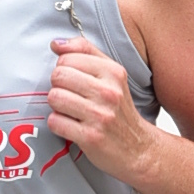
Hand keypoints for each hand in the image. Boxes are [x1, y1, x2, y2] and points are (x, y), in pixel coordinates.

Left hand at [46, 36, 156, 184]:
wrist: (139, 149)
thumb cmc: (120, 112)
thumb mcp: (112, 76)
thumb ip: (86, 54)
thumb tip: (56, 44)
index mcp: (113, 72)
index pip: (68, 58)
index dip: (64, 69)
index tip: (73, 81)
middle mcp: (108, 92)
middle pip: (58, 76)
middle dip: (58, 87)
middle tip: (70, 97)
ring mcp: (99, 115)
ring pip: (54, 97)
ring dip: (56, 106)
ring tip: (70, 112)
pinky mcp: (90, 137)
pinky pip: (55, 121)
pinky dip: (57, 125)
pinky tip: (70, 126)